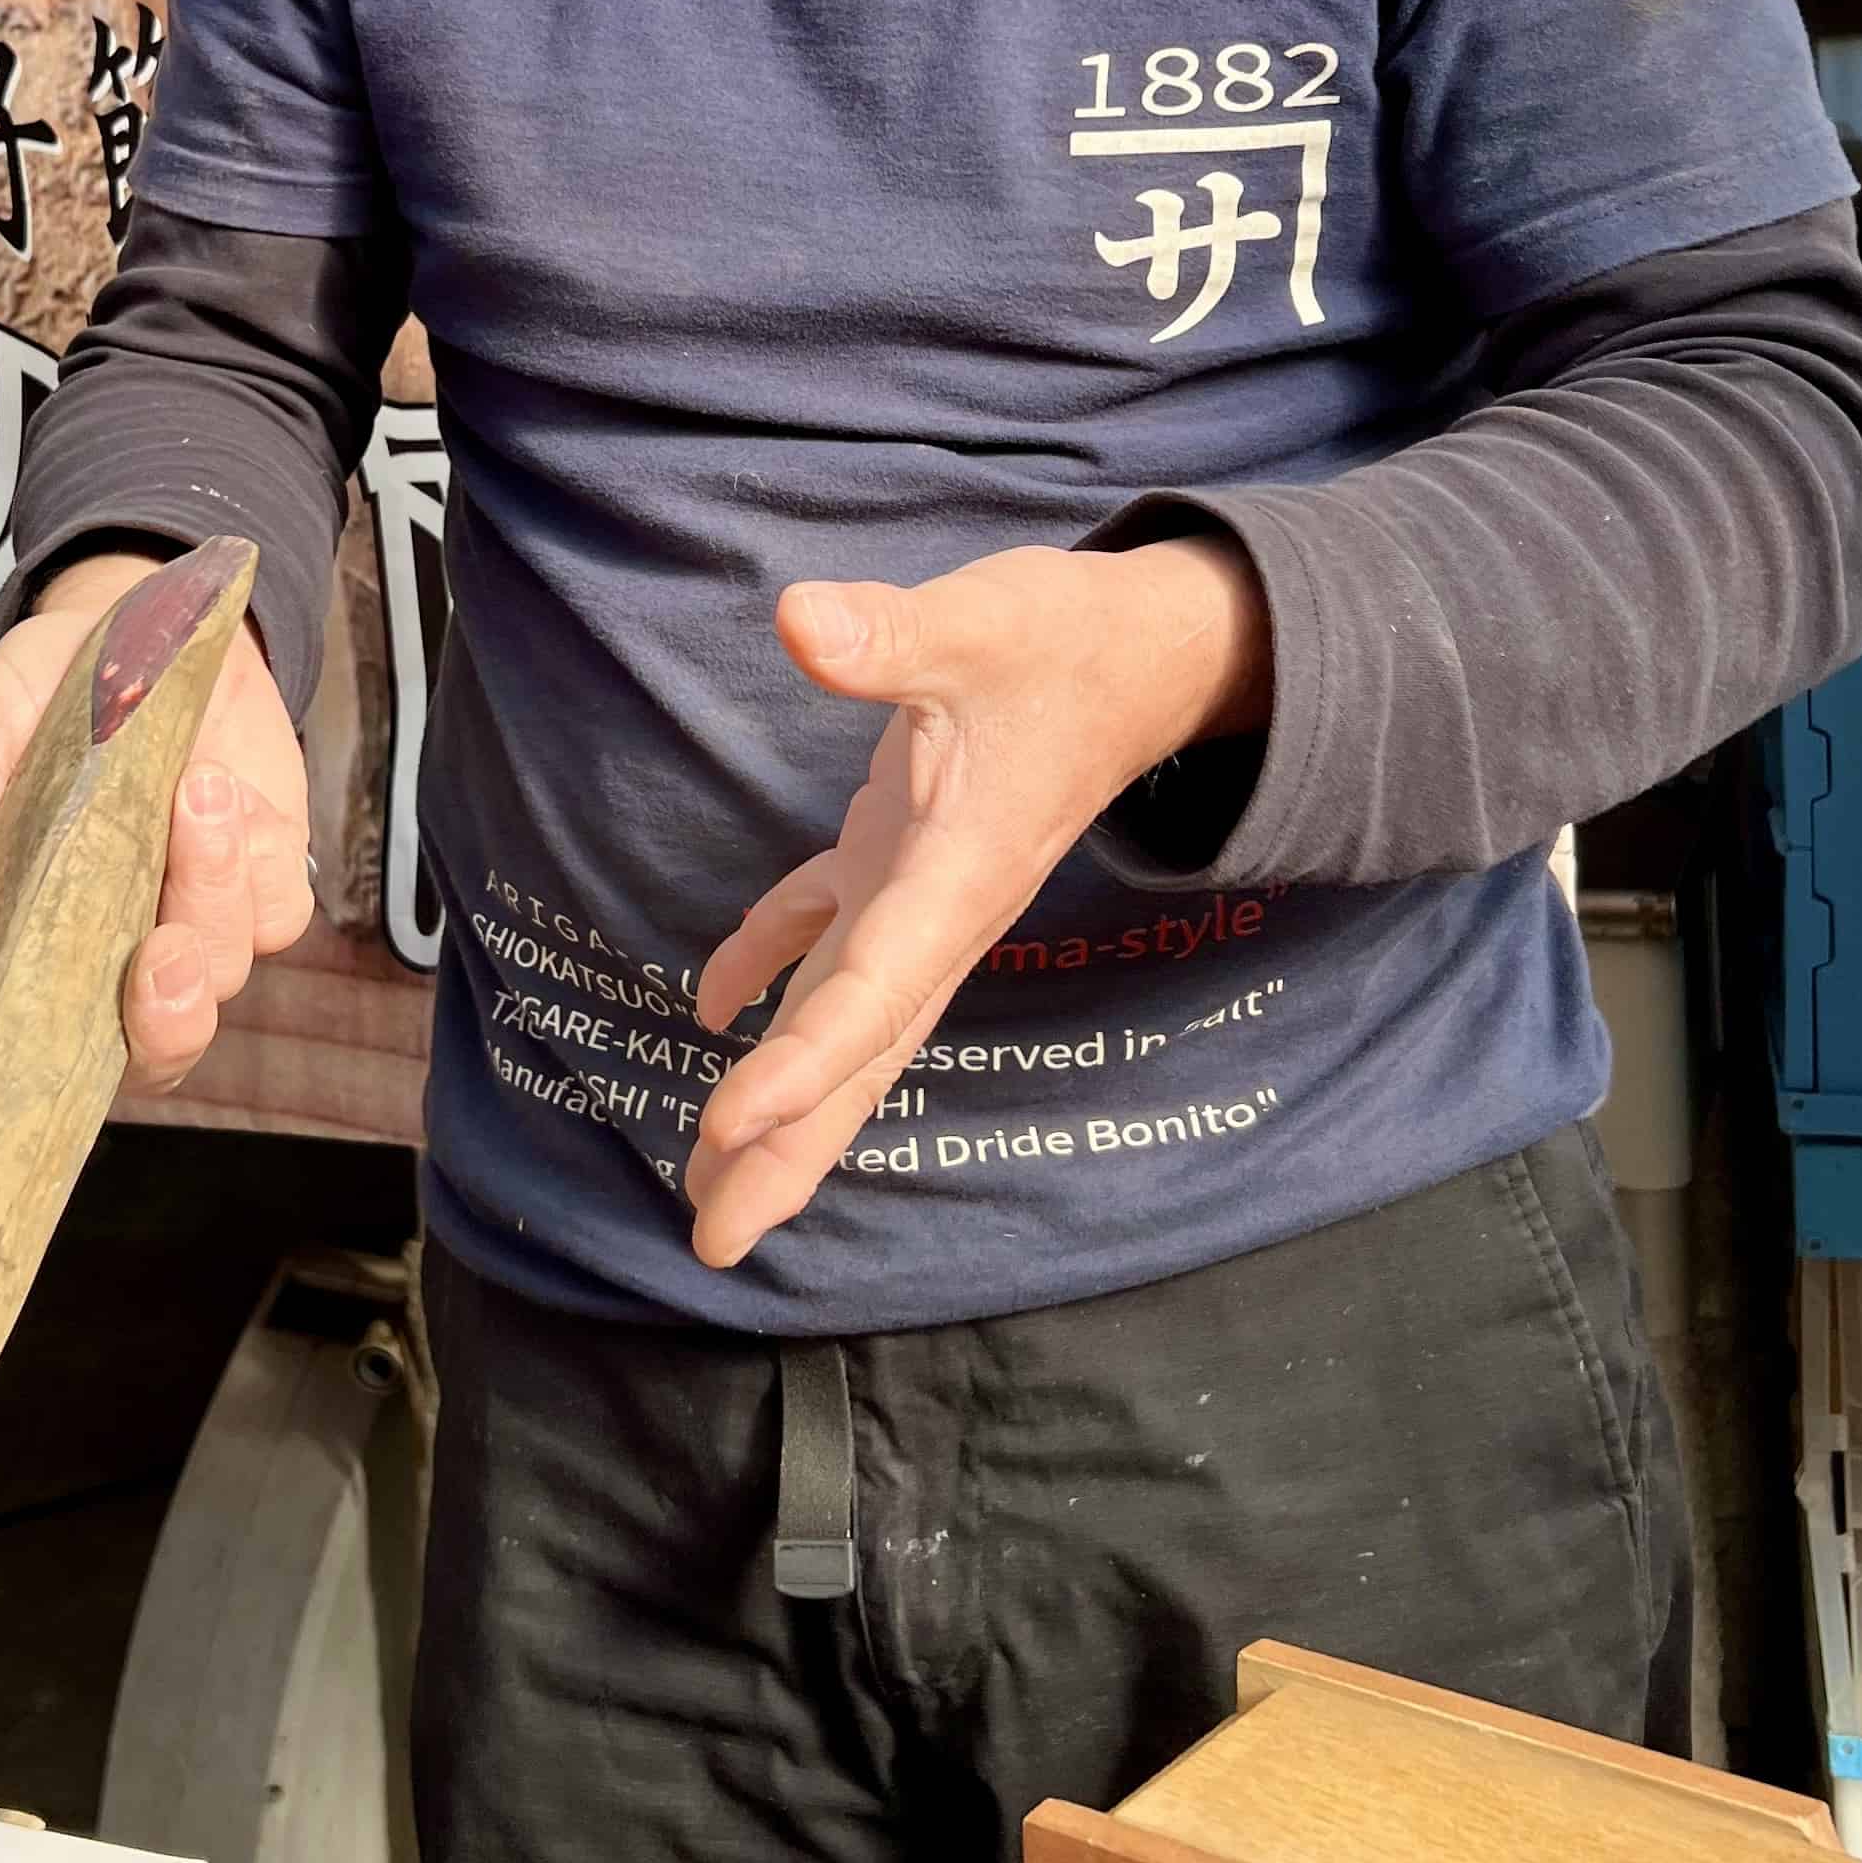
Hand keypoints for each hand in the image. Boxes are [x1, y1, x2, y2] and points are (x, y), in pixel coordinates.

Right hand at [0, 549, 313, 1086]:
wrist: (139, 618)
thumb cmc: (37, 701)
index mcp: (31, 950)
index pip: (45, 1057)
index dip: (55, 1068)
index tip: (61, 1029)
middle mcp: (117, 957)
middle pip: (157, 1049)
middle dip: (165, 1020)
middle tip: (159, 954)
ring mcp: (196, 920)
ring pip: (223, 966)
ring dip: (209, 886)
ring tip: (191, 786)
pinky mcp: (265, 880)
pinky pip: (277, 908)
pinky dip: (254, 855)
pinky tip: (217, 787)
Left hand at [687, 537, 1268, 1269]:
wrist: (1153, 653)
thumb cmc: (1071, 640)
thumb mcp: (983, 621)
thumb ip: (889, 634)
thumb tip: (800, 621)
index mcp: (955, 878)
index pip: (866, 991)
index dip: (797, 1066)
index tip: (726, 1127)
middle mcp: (940, 915)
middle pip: (856, 1056)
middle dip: (787, 1151)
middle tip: (715, 1241)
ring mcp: (923, 894)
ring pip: (842, 1020)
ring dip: (781, 1098)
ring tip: (708, 1180)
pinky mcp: (909, 855)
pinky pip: (831, 937)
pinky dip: (772, 968)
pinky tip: (714, 999)